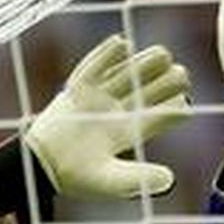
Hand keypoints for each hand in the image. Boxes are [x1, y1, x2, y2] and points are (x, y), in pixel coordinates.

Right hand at [23, 35, 192, 199]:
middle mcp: (116, 112)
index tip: (185, 103)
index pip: (157, 117)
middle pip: (146, 91)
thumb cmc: (75, 176)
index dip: (174, 109)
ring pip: (125, 75)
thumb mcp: (109, 181)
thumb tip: (170, 180)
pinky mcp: (77, 89)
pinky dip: (105, 55)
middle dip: (165, 82)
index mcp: (127, 132)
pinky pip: (93, 68)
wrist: (39, 165)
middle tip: (182, 74)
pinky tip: (122, 43)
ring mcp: (97, 98)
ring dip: (143, 64)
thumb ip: (137, 178)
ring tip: (163, 54)